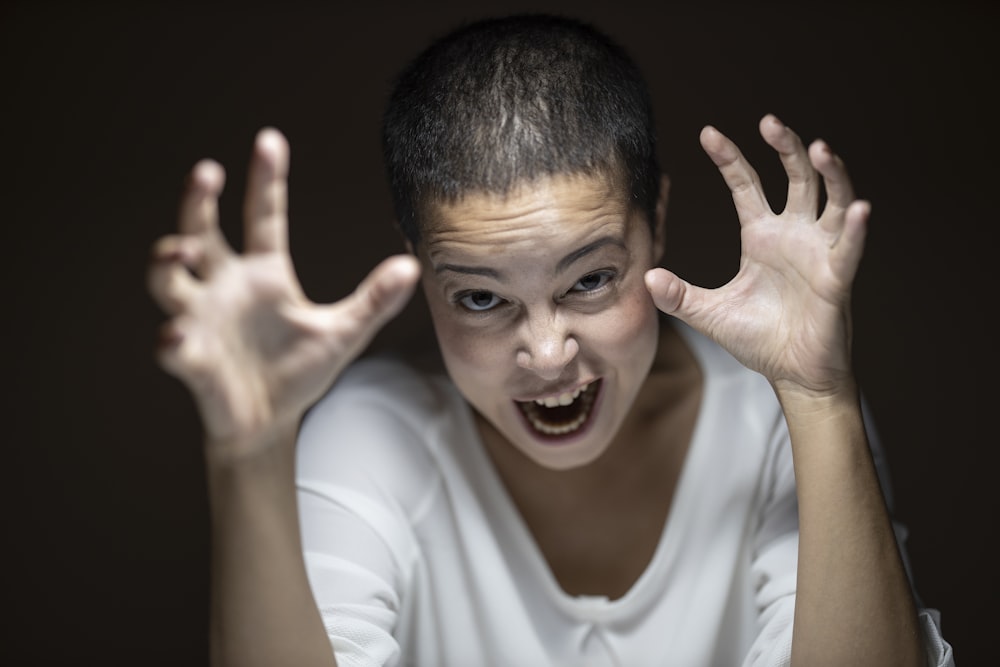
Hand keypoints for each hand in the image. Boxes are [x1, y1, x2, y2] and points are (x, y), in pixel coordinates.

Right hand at [148, 129, 419, 454]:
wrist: (270, 421)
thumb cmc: (299, 371)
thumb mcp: (343, 332)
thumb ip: (375, 300)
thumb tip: (413, 265)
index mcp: (263, 273)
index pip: (262, 216)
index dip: (266, 180)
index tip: (270, 140)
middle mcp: (225, 286)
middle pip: (200, 232)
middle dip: (197, 202)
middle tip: (207, 172)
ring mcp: (202, 319)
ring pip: (168, 280)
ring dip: (166, 263)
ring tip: (179, 250)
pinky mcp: (191, 358)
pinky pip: (173, 345)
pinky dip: (172, 341)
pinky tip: (177, 337)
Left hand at [645, 114, 867, 395]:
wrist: (791, 374)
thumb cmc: (758, 340)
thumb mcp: (709, 314)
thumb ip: (678, 295)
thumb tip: (646, 278)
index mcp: (761, 236)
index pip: (746, 185)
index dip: (730, 158)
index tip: (707, 133)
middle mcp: (793, 234)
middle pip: (795, 177)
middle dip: (785, 148)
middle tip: (768, 121)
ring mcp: (819, 252)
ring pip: (832, 200)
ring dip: (831, 174)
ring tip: (820, 148)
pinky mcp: (837, 279)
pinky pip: (850, 248)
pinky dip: (857, 228)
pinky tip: (860, 208)